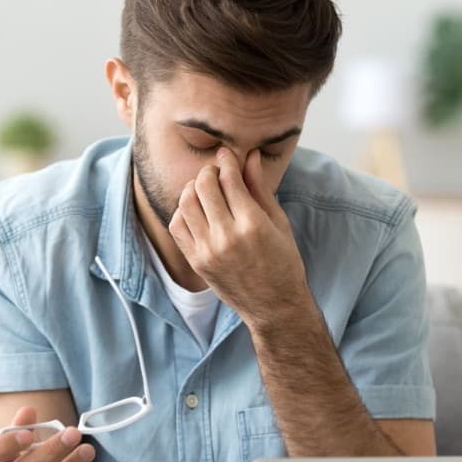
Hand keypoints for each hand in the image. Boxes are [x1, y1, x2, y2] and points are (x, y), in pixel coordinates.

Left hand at [169, 147, 314, 325]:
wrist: (274, 306)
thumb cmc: (283, 262)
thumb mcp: (279, 222)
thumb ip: (259, 188)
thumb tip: (249, 156)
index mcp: (252, 224)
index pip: (228, 178)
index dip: (226, 161)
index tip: (226, 154)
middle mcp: (226, 236)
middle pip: (204, 186)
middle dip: (209, 171)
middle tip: (216, 171)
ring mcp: (208, 251)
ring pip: (186, 202)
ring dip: (193, 188)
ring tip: (205, 189)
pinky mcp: (196, 262)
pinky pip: (177, 225)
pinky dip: (183, 211)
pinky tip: (197, 210)